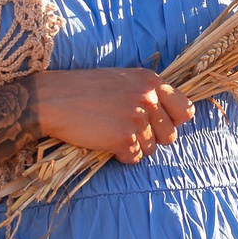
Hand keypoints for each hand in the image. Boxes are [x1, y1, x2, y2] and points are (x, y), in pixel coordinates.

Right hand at [0, 66, 192, 165]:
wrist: (52, 99)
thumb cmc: (84, 90)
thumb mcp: (123, 80)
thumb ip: (148, 93)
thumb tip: (176, 116)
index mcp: (151, 81)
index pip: (185, 111)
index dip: (173, 122)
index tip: (159, 125)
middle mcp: (149, 98)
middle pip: (169, 135)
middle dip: (151, 138)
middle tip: (126, 130)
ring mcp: (138, 118)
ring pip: (151, 149)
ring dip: (134, 147)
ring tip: (111, 132)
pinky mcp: (125, 137)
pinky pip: (134, 158)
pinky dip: (120, 155)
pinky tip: (104, 141)